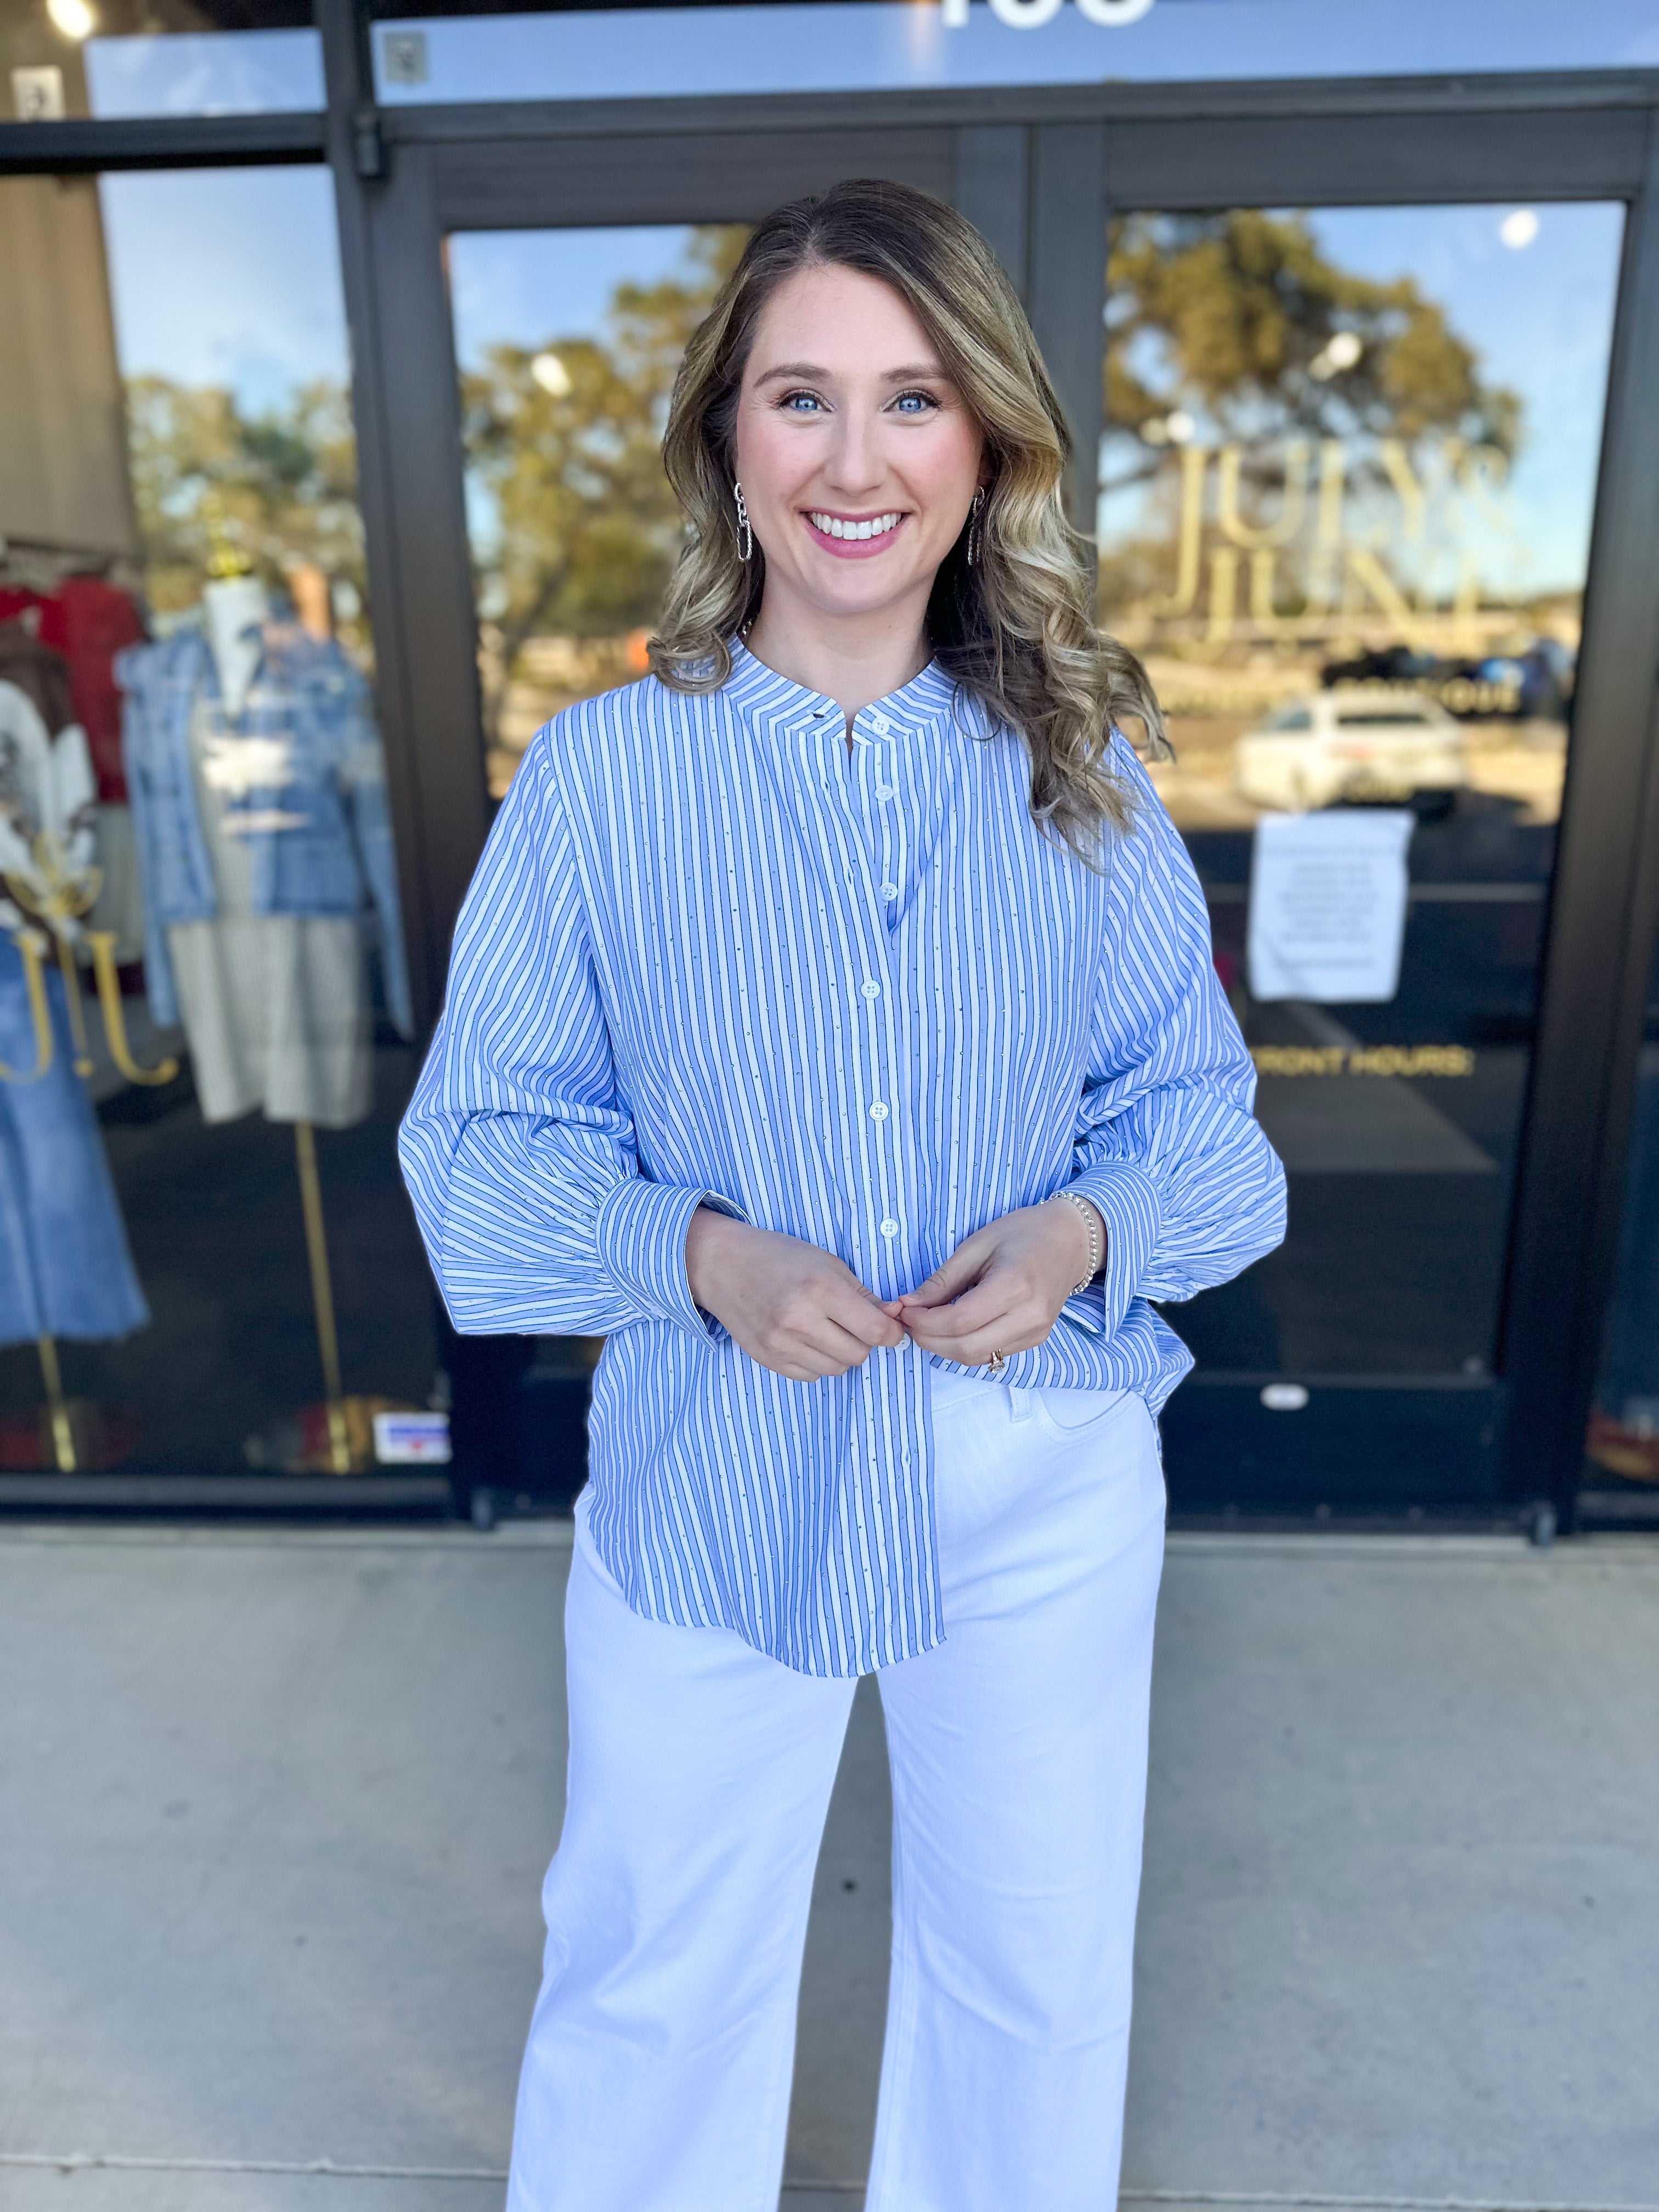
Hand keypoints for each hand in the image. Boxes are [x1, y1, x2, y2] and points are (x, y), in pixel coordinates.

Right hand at [685, 1207, 908, 1381]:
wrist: (723, 1265)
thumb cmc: (779, 1257)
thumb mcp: (827, 1263)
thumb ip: (863, 1295)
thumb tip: (894, 1321)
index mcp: (820, 1288)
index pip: (875, 1330)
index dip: (891, 1332)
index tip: (890, 1327)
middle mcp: (799, 1319)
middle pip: (858, 1354)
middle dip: (864, 1341)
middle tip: (852, 1323)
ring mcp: (780, 1343)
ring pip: (836, 1368)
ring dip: (840, 1353)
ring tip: (826, 1329)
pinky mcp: (766, 1358)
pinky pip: (810, 1375)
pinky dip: (817, 1361)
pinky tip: (805, 1339)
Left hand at [893, 1197, 1102, 1368]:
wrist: (1071, 1240)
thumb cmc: (1023, 1233)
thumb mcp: (977, 1245)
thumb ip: (943, 1280)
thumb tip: (907, 1305)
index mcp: (1015, 1286)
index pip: (959, 1321)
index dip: (924, 1322)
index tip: (904, 1309)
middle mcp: (1030, 1316)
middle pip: (966, 1348)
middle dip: (929, 1340)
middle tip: (910, 1321)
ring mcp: (1037, 1332)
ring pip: (978, 1357)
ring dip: (944, 1347)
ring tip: (927, 1324)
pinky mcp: (1037, 1339)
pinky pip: (992, 1354)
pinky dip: (965, 1347)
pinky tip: (953, 1328)